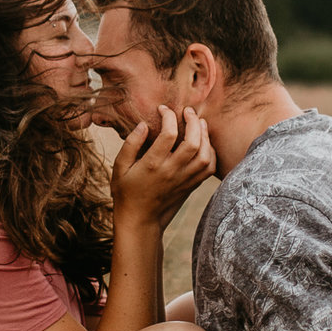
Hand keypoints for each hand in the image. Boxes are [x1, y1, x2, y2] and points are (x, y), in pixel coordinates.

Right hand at [109, 105, 214, 229]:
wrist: (140, 221)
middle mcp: (171, 172)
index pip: (168, 134)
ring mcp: (184, 180)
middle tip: (188, 111)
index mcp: (152, 165)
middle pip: (193, 142)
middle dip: (193, 122)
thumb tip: (143, 124)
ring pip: (205, 155)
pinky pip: (209, 168)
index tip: (163, 109)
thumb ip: (131, 144)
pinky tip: (204, 143)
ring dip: (205, 136)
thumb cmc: (126, 192)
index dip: (168, 116)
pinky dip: (211, 153)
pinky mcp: (191, 186)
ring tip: (199, 123)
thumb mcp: (119, 167)